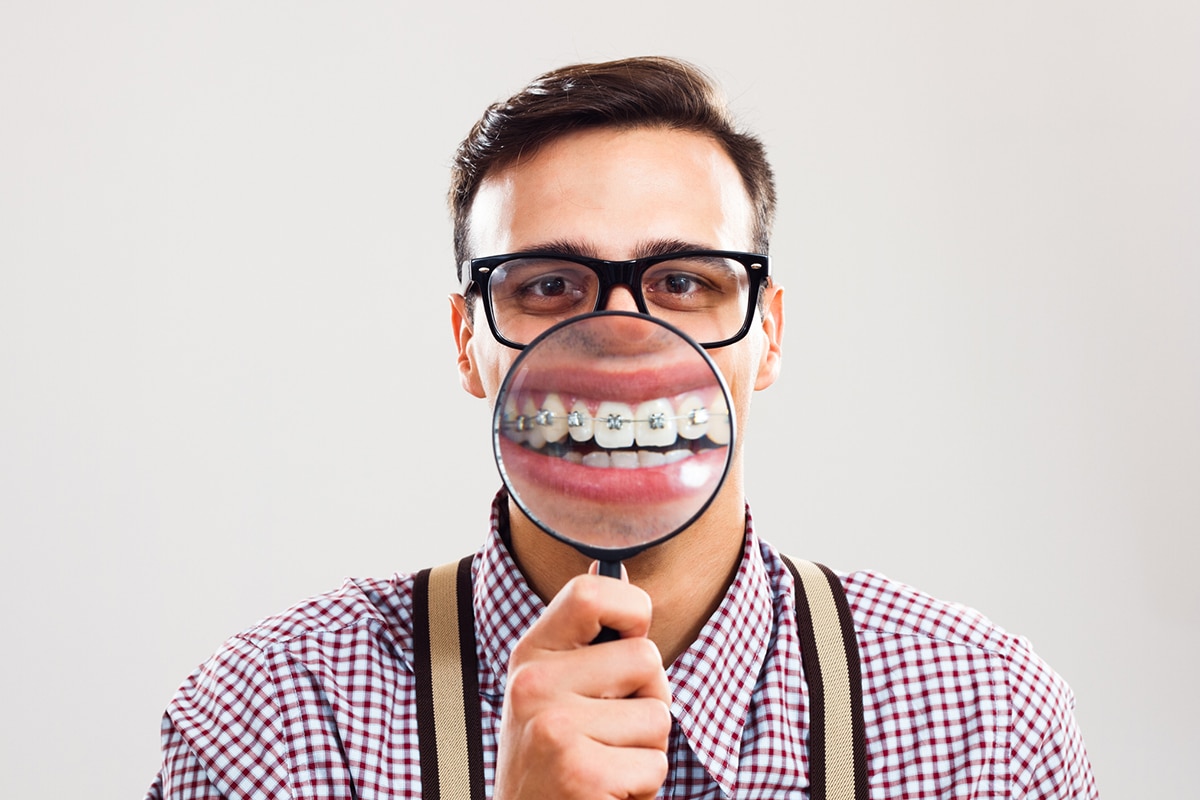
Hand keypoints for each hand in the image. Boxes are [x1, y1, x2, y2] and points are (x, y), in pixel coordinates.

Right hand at [493, 566, 672, 798]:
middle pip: (647, 658)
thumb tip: (606, 567)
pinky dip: (643, 787)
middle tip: (610, 731)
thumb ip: (583, 639)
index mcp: (531, 654)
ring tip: (605, 764)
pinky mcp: (579, 773)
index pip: (590, 593)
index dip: (631, 609)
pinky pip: (656, 764)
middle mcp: (533, 685)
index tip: (630, 639)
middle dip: (649, 700)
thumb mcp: (554, 690)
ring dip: (646, 750)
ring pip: (659, 717)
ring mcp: (553, 728)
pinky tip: (606, 792)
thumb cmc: (555, 758)